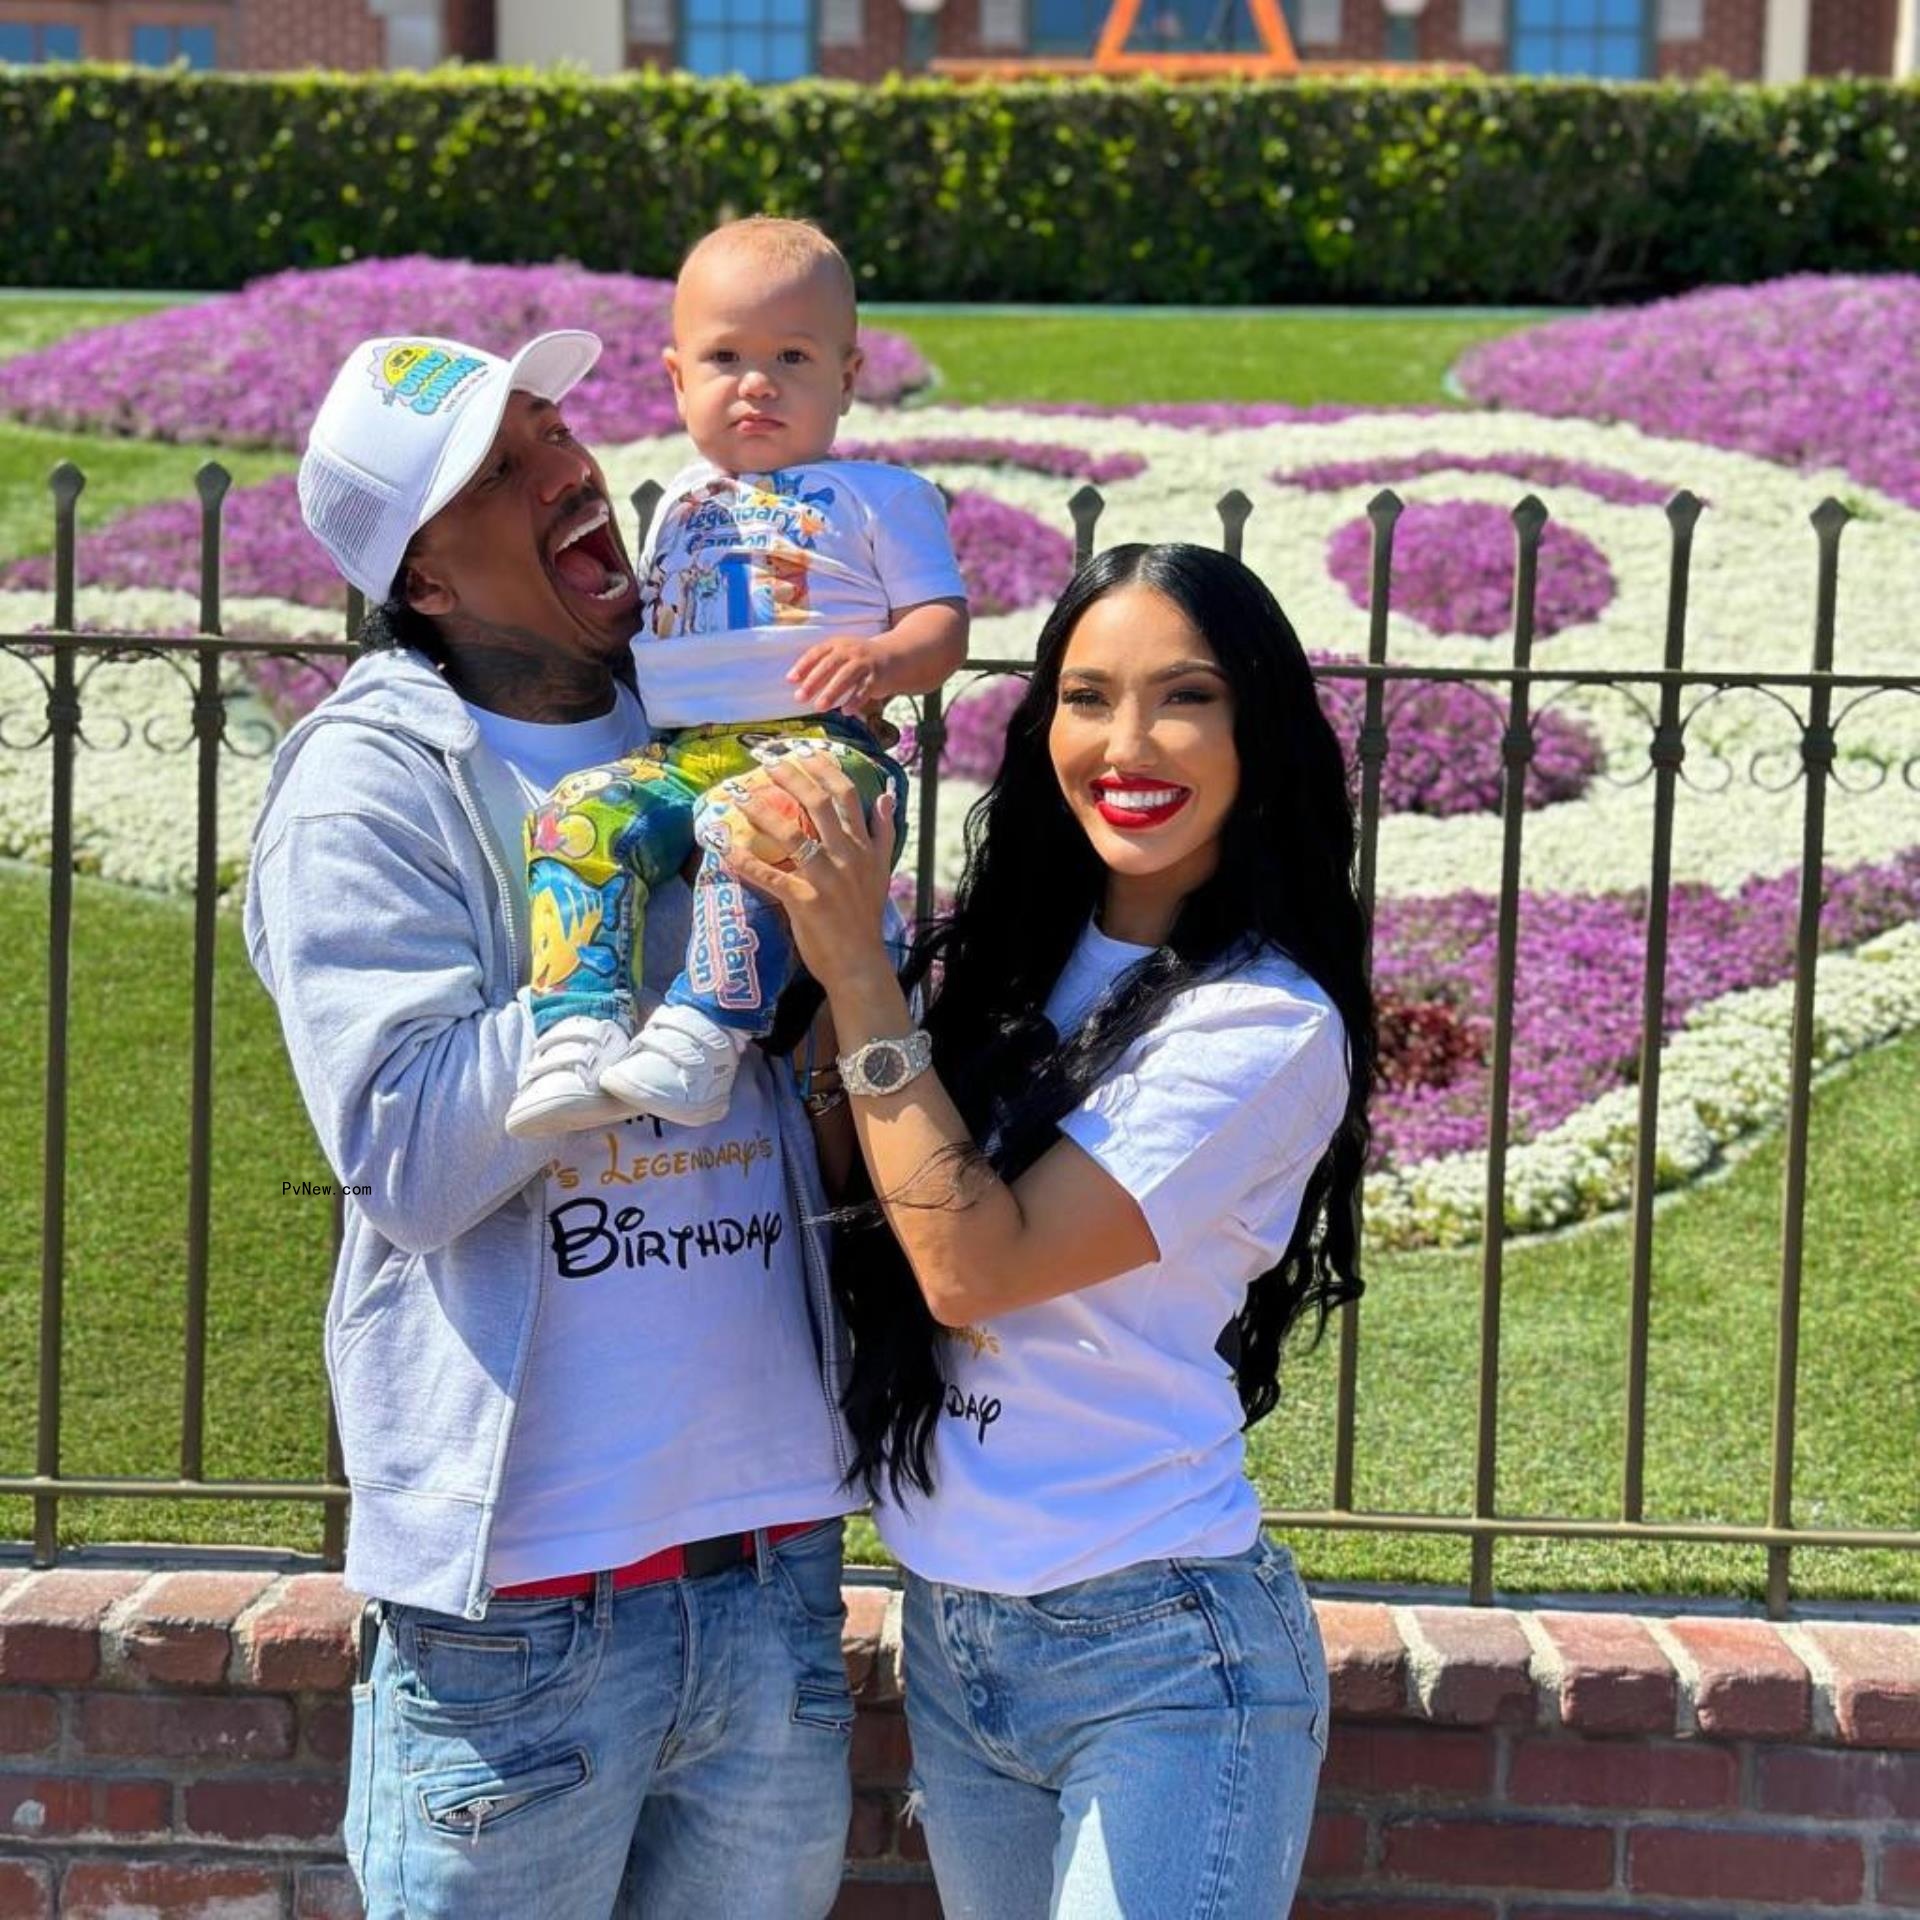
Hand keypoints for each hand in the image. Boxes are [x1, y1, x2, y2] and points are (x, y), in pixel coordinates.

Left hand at [715, 750, 899, 995]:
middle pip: (817, 805)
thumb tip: (887, 796)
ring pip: (791, 834)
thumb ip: (883, 832)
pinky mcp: (804, 901)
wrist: (860, 962)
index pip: (847, 796)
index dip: (825, 769)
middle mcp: (846, 857)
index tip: (805, 750)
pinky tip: (725, 847)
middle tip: (767, 762)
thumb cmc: (866, 917)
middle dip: (791, 778)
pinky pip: (769, 876)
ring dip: (761, 812)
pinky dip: (745, 861)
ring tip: (738, 796)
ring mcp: (824, 878)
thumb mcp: (882, 870)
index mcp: (863, 847)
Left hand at [788, 636, 877, 715]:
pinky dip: (855, 700)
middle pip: (829, 665)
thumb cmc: (858, 660)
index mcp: (838, 644)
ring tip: (819, 707)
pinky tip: (846, 711)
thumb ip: (822, 665)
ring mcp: (865, 663)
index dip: (803, 665)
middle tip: (800, 697)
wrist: (893, 656)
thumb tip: (796, 684)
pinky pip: (864, 689)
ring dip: (831, 692)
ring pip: (846, 677)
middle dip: (813, 682)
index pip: (817, 653)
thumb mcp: (841, 654)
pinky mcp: (877, 676)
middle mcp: (850, 651)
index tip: (790, 680)